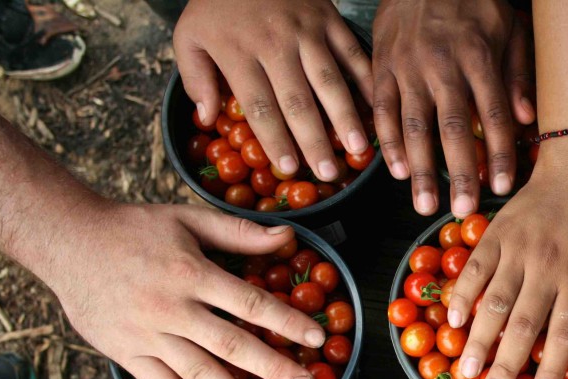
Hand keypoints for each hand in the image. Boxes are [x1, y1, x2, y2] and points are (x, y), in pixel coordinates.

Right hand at [51, 202, 325, 378]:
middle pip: (230, 344)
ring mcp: (148, 336)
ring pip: (198, 373)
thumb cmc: (133, 228)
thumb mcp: (188, 219)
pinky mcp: (126, 354)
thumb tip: (288, 236)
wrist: (66, 242)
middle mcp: (172, 309)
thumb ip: (239, 232)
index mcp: (192, 274)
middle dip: (272, 368)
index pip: (250, 303)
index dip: (286, 321)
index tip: (316, 339)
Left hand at [174, 0, 373, 180]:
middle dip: (314, 141)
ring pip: (329, 81)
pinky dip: (367, 82)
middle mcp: (275, 44)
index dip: (275, 140)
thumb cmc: (217, 5)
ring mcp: (307, 31)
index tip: (289, 169)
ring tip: (357, 149)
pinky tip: (377, 108)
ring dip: (346, 117)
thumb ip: (196, 78)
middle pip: (298, 101)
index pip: (259, 105)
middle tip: (329, 173)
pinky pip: (352, 54)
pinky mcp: (330, 19)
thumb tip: (209, 119)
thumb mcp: (189, 36)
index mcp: (238, 51)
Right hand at [372, 0, 534, 216]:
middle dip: (459, 172)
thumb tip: (528, 120)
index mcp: (479, 56)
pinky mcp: (382, 66)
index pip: (493, 113)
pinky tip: (397, 171)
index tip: (503, 186)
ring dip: (420, 169)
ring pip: (413, 125)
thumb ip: (519, 75)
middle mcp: (442, 65)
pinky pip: (383, 110)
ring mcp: (408, 67)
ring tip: (424, 204)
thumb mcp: (510, 29)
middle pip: (452, 127)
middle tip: (462, 209)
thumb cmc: (474, 3)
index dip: (499, 153)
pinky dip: (388, 143)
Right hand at [446, 139, 567, 378]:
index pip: (564, 330)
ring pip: (494, 301)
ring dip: (478, 338)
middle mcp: (547, 268)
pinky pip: (475, 269)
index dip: (552, 364)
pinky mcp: (496, 235)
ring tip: (466, 369)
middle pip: (524, 324)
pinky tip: (454, 321)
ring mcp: (518, 251)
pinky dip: (462, 295)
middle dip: (506, 363)